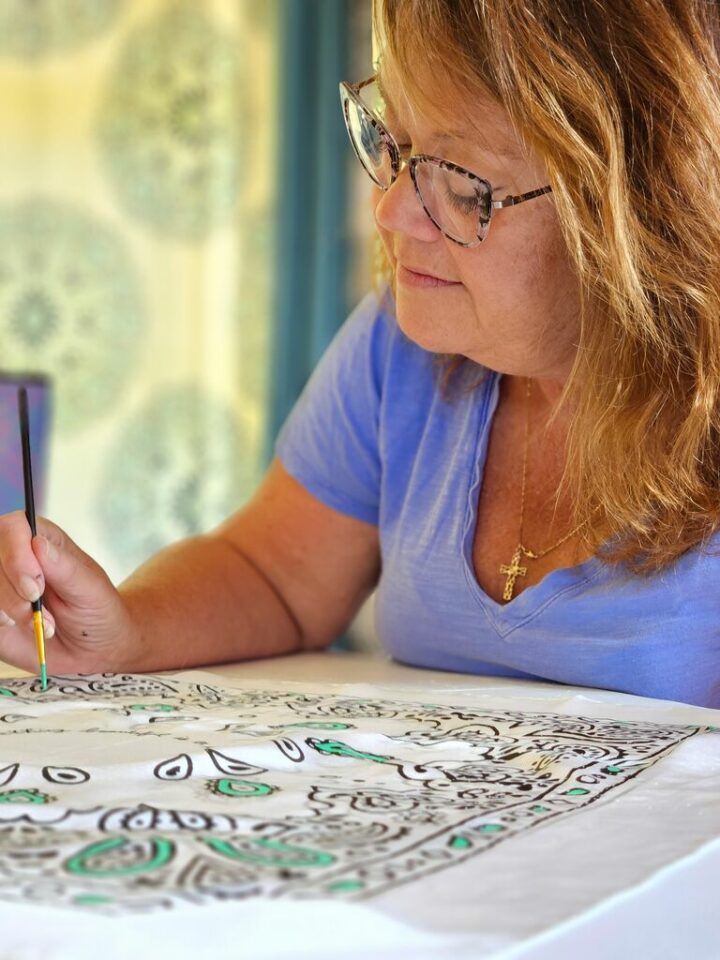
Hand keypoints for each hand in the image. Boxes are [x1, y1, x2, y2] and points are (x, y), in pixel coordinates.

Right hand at [0, 512, 140, 674]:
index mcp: (41, 539)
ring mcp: (1, 582)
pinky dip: (0, 620)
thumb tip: (38, 543)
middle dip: (13, 591)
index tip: (35, 588)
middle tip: (39, 611)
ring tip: (42, 625)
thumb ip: (65, 567)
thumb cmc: (97, 611)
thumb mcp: (90, 589)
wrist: (92, 650)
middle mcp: (15, 556)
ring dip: (11, 611)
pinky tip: (21, 629)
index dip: (16, 555)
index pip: (12, 526)